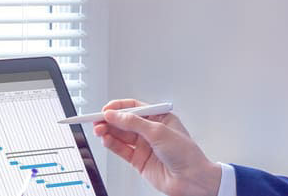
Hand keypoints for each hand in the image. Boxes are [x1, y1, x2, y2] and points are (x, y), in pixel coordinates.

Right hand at [93, 99, 222, 195]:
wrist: (191, 179)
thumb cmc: (186, 153)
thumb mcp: (159, 131)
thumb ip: (134, 123)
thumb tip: (115, 115)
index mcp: (160, 117)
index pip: (135, 107)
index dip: (119, 107)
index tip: (106, 109)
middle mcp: (151, 131)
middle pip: (125, 121)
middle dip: (110, 120)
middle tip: (97, 119)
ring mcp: (145, 146)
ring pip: (121, 136)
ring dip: (108, 131)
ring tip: (98, 129)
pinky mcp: (139, 160)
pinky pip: (122, 150)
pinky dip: (112, 144)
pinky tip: (105, 139)